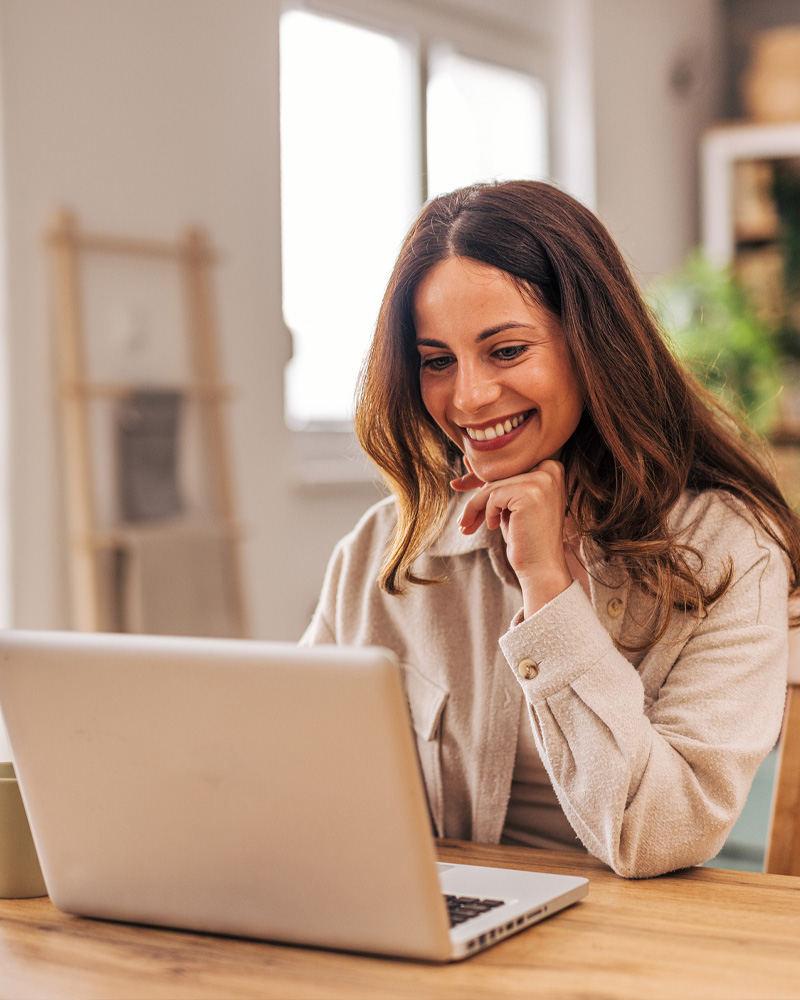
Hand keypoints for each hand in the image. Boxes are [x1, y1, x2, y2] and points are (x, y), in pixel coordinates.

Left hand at [451, 459, 572, 616]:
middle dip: (476, 498)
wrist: (540, 567)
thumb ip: (496, 481)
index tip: (461, 490)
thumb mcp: (510, 504)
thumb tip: (467, 459)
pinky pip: (493, 496)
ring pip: (493, 486)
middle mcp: (551, 468)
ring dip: (475, 507)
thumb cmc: (524, 536)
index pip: (507, 468)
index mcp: (551, 467)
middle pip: (499, 476)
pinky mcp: (530, 492)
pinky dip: (487, 513)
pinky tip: (492, 526)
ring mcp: (543, 479)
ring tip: (466, 525)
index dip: (483, 483)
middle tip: (462, 519)